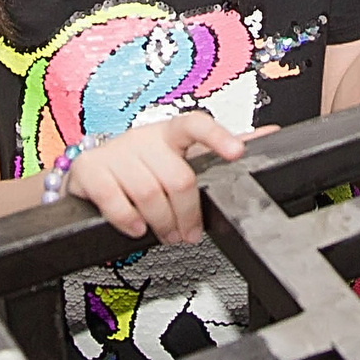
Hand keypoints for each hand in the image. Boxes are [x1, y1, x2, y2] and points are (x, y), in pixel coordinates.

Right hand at [60, 114, 264, 246]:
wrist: (90, 174)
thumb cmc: (144, 166)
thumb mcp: (180, 156)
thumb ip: (220, 149)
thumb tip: (270, 135)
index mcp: (170, 133)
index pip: (195, 124)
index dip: (217, 137)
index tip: (236, 153)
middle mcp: (143, 138)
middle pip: (178, 177)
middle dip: (187, 213)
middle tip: (188, 234)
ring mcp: (114, 152)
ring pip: (148, 192)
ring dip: (161, 222)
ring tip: (166, 234)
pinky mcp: (89, 171)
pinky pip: (113, 199)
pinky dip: (128, 219)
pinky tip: (137, 227)